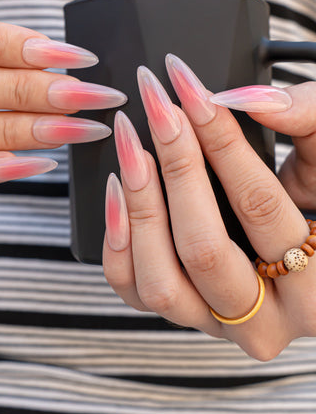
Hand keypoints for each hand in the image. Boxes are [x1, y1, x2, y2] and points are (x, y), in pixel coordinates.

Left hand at [103, 55, 314, 359]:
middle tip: (158, 108)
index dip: (221, 141)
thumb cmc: (315, 200)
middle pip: (203, 249)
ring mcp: (217, 324)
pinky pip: (133, 289)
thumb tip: (247, 98)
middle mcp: (266, 320)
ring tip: (132, 146)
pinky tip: (119, 189)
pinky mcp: (182, 314)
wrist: (304, 251)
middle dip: (176, 167)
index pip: (260, 207)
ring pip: (160, 282)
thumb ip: (305, 120)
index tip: (190, 89)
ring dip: (139, 206)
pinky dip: (118, 240)